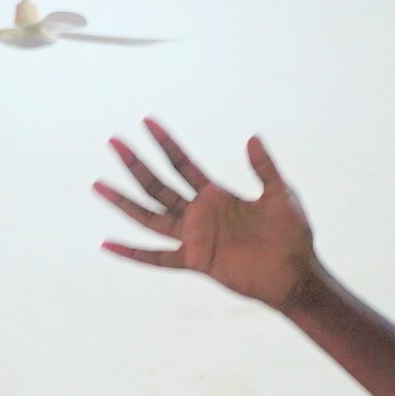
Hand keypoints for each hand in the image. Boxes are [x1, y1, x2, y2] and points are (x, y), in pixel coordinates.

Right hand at [96, 123, 320, 309]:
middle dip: (137, 164)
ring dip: (125, 201)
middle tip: (114, 141)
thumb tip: (252, 137)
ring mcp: (195, 238)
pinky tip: (107, 244)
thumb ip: (264, 168)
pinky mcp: (196, 261)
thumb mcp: (281, 194)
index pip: (183, 164)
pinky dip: (133, 253)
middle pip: (159, 186)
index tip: (147, 121)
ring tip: (98, 184)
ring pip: (150, 217)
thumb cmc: (292, 235)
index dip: (166, 143)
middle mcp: (200, 215)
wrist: (296, 274)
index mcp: (217, 196)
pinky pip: (158, 258)